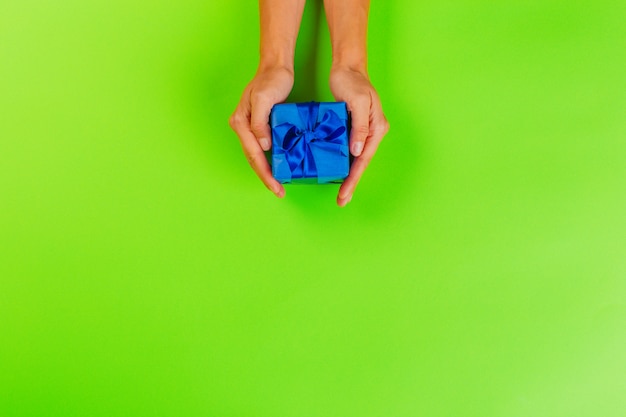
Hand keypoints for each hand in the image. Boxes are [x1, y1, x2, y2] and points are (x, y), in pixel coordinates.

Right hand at [229, 66, 293, 197]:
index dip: (265, 173)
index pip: (253, 155)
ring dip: (267, 171)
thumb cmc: (271, 80)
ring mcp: (249, 127)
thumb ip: (260, 123)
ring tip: (279, 185)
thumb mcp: (264, 99)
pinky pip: (262, 147)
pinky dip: (270, 160)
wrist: (275, 66)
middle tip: (279, 191)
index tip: (277, 186)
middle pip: (253, 159)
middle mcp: (242, 127)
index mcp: (241, 123)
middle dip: (266, 177)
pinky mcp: (259, 125)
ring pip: (256, 155)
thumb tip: (263, 146)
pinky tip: (280, 166)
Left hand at [330, 66, 388, 205]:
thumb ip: (360, 127)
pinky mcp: (353, 129)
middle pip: (361, 163)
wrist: (347, 67)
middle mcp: (373, 132)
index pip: (364, 159)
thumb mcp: (359, 103)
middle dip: (351, 183)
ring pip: (356, 159)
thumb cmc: (353, 82)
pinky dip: (343, 162)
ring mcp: (364, 131)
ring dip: (348, 175)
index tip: (344, 193)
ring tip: (341, 193)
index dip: (354, 178)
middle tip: (342, 201)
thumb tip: (358, 151)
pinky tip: (334, 171)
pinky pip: (348, 150)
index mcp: (377, 128)